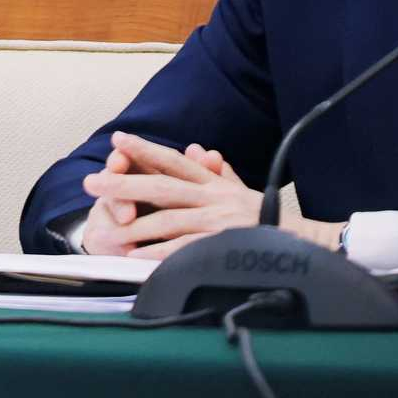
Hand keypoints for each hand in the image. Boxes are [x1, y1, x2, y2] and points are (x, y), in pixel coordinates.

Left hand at [81, 131, 260, 258]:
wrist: (305, 244)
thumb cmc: (267, 218)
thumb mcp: (240, 189)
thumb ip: (215, 171)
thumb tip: (194, 150)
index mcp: (214, 184)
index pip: (174, 162)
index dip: (145, 150)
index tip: (118, 141)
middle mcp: (214, 198)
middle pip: (162, 187)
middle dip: (124, 184)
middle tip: (92, 182)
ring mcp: (218, 222)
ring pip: (169, 219)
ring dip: (136, 226)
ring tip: (109, 230)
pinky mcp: (223, 246)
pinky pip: (186, 249)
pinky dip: (161, 253)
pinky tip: (139, 257)